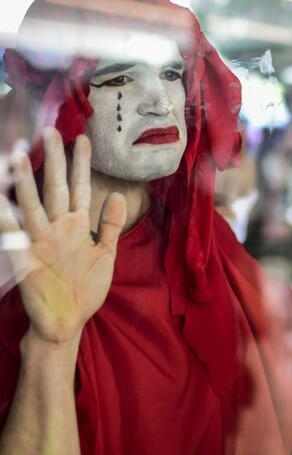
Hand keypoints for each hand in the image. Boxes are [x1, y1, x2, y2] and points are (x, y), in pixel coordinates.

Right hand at [0, 128, 125, 345]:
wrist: (68, 323)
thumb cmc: (85, 289)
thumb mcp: (105, 255)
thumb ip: (110, 225)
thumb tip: (118, 194)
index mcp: (76, 227)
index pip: (79, 188)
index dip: (81, 165)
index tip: (84, 139)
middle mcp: (56, 228)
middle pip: (54, 188)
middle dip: (53, 161)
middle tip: (51, 131)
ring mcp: (39, 242)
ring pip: (31, 205)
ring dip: (23, 181)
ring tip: (15, 154)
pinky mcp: (25, 259)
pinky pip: (13, 235)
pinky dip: (5, 217)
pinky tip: (0, 199)